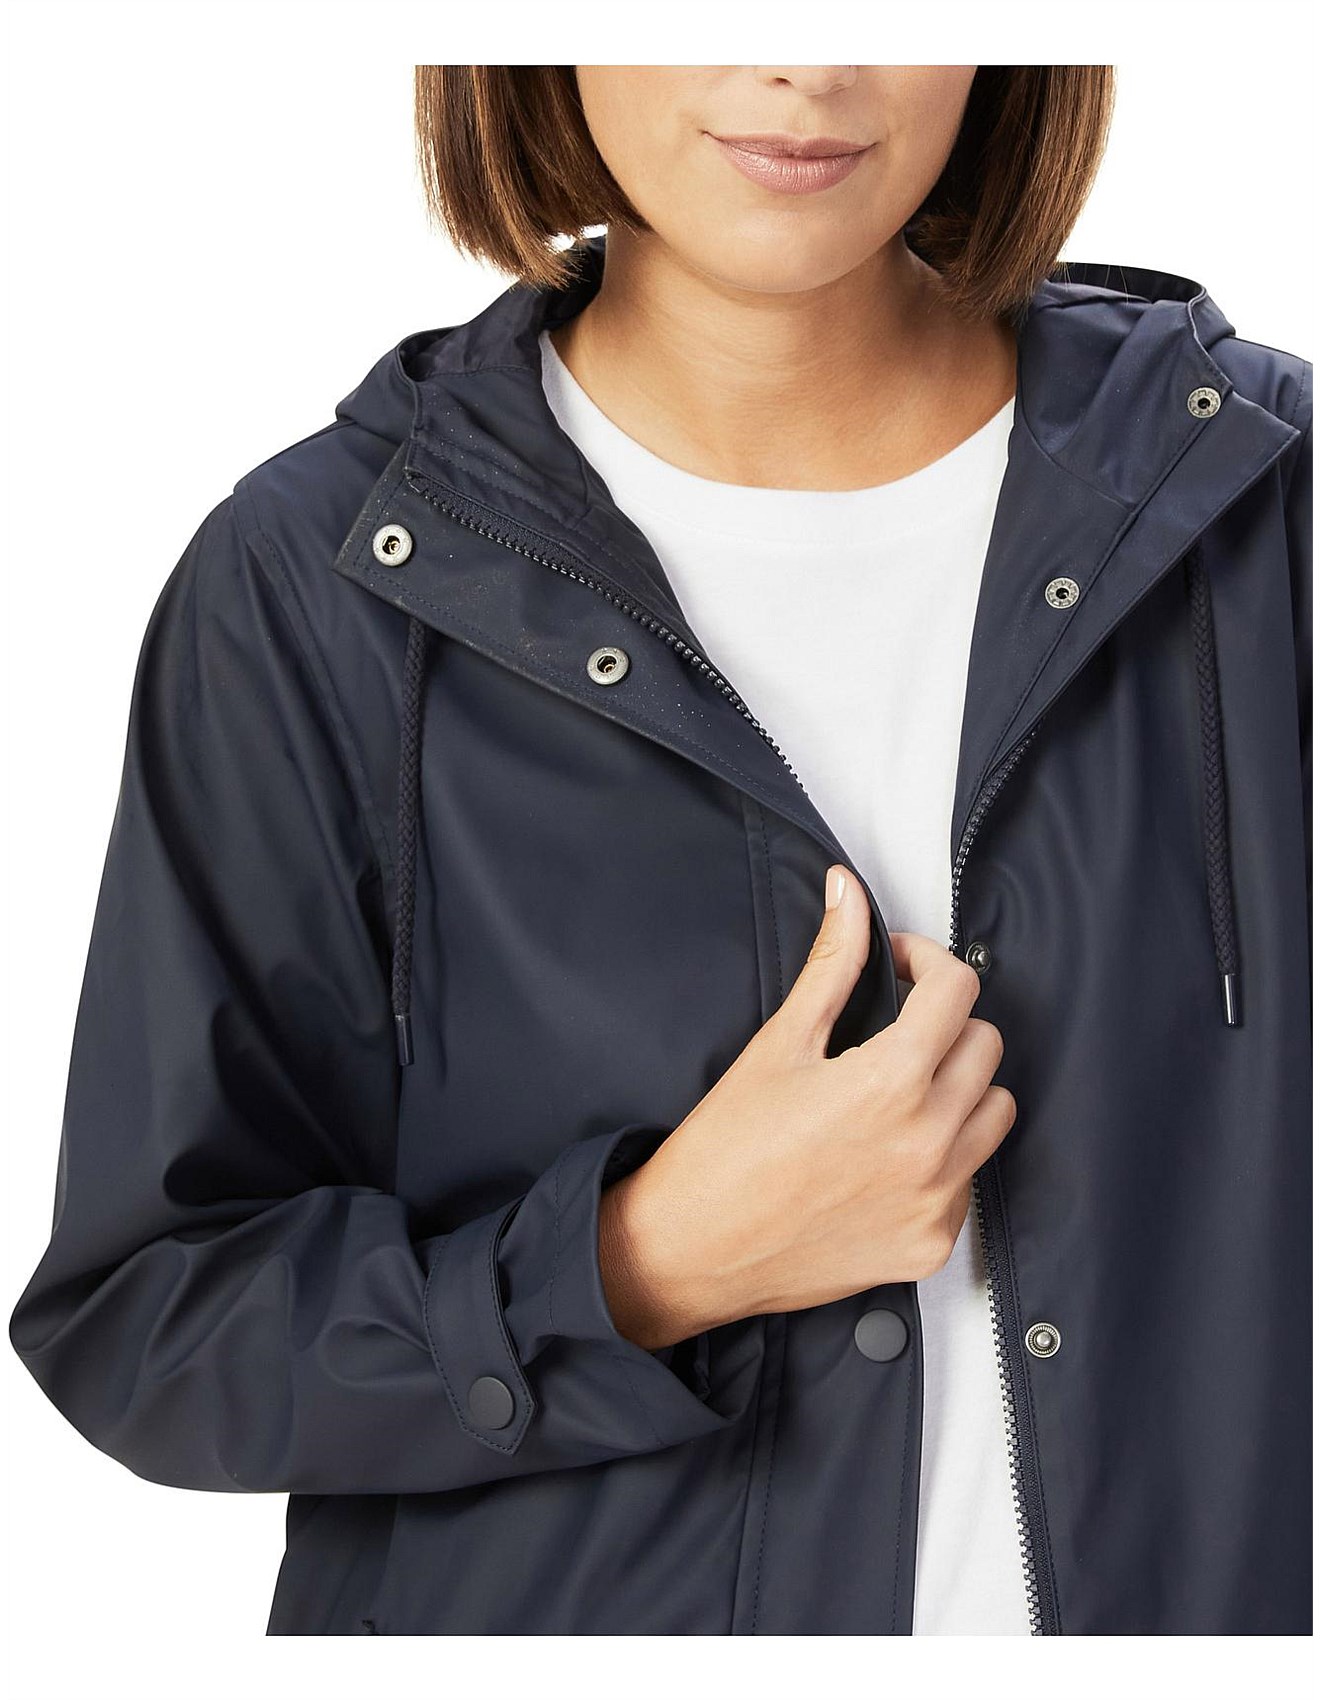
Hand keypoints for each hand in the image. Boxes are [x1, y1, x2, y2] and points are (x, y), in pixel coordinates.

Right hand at [598, 864, 1015, 1349]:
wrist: (691, 1250)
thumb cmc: (723, 1149)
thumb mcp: (778, 1043)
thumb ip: (831, 963)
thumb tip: (849, 893)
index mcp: (890, 1082)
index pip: (958, 990)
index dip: (927, 962)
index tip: (899, 968)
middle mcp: (928, 1142)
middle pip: (985, 1045)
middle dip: (943, 1022)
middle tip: (893, 1029)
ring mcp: (936, 1199)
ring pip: (994, 1112)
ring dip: (959, 1088)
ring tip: (900, 1091)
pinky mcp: (930, 1243)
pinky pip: (971, 1178)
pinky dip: (944, 1156)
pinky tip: (888, 1152)